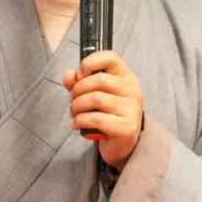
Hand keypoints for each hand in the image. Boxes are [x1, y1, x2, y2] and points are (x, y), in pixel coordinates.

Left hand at [63, 50, 143, 168]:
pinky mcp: (126, 127)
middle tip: (72, 101)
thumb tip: (69, 75)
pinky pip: (96, 118)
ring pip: (95, 99)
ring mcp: (131, 109)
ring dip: (77, 106)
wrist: (121, 144)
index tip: (80, 75)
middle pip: (99, 80)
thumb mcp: (93, 93)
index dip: (90, 62)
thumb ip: (79, 81)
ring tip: (74, 113)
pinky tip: (77, 123)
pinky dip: (80, 120)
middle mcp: (132, 90)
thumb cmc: (107, 114)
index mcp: (126, 77)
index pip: (110, 57)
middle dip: (78, 90)